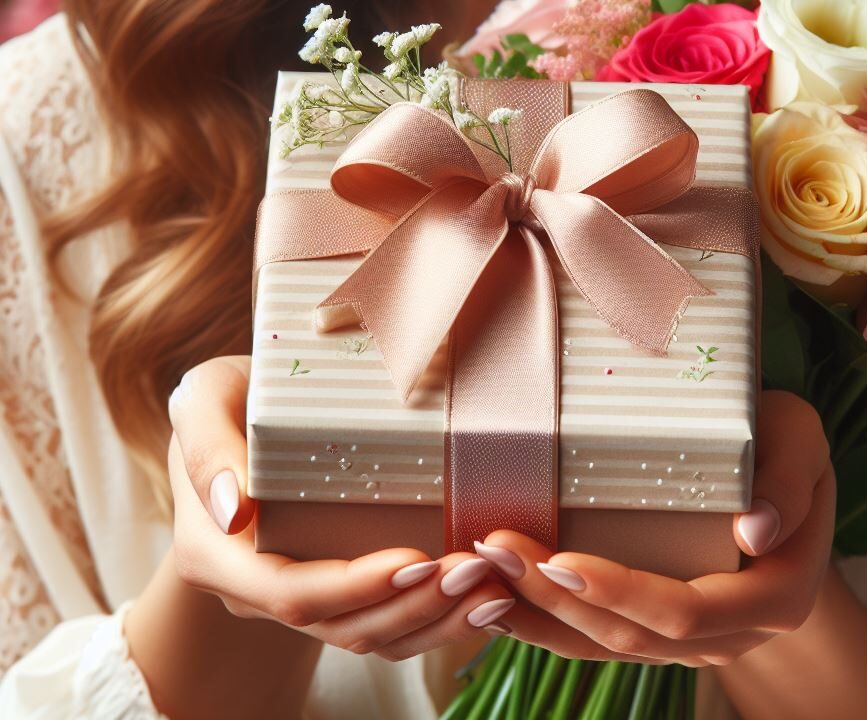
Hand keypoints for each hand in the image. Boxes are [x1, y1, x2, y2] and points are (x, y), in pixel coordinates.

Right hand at [168, 355, 513, 659]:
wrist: (233, 421)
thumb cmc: (224, 400)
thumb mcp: (203, 400)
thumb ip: (207, 447)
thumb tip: (236, 513)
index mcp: (219, 555)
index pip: (291, 593)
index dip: (357, 586)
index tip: (418, 559)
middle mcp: (255, 591)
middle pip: (342, 625)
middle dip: (416, 605)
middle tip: (479, 571)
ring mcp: (297, 597)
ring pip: (371, 636)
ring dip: (436, 620)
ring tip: (494, 589)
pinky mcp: (333, 590)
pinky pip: (384, 623)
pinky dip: (435, 619)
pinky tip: (481, 599)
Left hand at [473, 390, 834, 665]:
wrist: (786, 476)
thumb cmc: (787, 444)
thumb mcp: (802, 441)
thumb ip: (788, 481)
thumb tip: (756, 531)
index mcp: (773, 598)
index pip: (687, 611)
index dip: (621, 593)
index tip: (558, 560)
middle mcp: (732, 633)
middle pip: (633, 634)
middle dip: (556, 599)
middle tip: (495, 549)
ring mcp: (693, 638)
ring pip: (605, 645)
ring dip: (539, 614)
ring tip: (481, 572)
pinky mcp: (659, 625)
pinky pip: (598, 636)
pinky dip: (547, 622)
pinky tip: (500, 599)